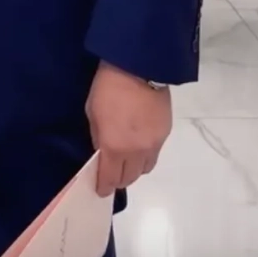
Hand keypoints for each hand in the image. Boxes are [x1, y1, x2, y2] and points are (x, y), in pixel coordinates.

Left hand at [85, 62, 171, 197]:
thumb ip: (97, 136)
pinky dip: (145, 155)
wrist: (139, 67)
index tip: (101, 189)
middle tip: (113, 174)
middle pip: (130, 178)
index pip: (110, 178)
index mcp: (114, 146)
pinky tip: (138, 144)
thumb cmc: (108, 87)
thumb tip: (102, 151)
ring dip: (134, 169)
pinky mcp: (165, 134)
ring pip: (144, 169)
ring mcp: (153, 144)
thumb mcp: (92, 111)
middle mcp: (136, 151)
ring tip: (127, 160)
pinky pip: (154, 154)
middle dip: (120, 179)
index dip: (105, 186)